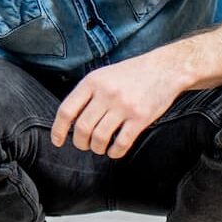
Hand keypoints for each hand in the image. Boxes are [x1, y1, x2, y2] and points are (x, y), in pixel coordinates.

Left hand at [51, 50, 189, 158]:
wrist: (164, 68)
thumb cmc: (131, 73)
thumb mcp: (103, 75)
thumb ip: (87, 93)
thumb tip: (70, 119)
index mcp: (92, 82)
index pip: (66, 110)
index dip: (58, 129)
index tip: (57, 141)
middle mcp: (106, 94)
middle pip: (82, 128)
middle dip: (80, 142)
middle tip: (83, 145)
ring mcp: (124, 106)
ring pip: (100, 137)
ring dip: (97, 148)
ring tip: (99, 147)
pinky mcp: (140, 118)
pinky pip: (122, 143)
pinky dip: (115, 152)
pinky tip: (114, 151)